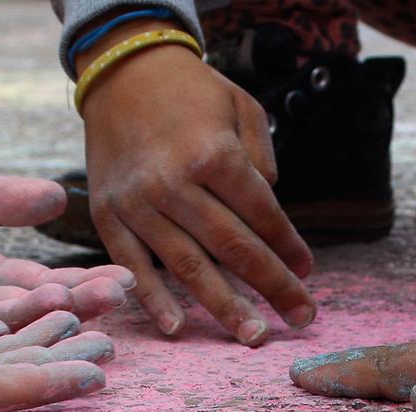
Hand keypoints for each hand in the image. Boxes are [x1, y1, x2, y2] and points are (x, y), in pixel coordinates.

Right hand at [81, 39, 313, 344]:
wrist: (121, 71)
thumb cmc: (191, 92)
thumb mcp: (241, 107)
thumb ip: (261, 160)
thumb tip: (269, 220)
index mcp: (212, 154)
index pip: (262, 215)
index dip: (288, 247)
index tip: (307, 271)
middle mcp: (174, 183)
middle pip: (233, 248)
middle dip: (272, 287)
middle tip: (301, 318)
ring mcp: (137, 203)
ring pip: (187, 266)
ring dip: (224, 307)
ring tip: (254, 336)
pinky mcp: (108, 214)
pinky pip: (132, 264)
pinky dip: (153, 299)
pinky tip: (177, 328)